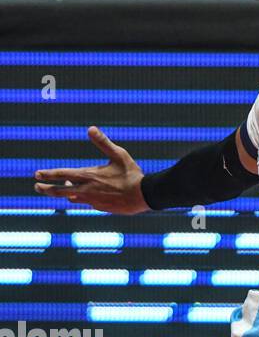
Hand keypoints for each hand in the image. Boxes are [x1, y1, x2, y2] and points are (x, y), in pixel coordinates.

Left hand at [33, 127, 148, 214]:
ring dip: (64, 192)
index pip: (62, 174)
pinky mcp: (100, 207)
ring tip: (62, 188)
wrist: (143, 196)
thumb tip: (91, 129)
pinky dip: (81, 198)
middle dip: (46, 188)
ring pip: (72, 197)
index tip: (36, 174)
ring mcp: (92, 200)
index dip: (48, 174)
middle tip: (37, 187)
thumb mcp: (119, 155)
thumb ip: (103, 142)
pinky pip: (86, 202)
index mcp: (89, 175)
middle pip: (60, 191)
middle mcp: (86, 190)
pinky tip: (85, 195)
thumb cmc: (131, 174)